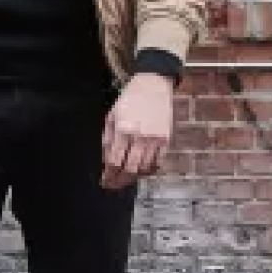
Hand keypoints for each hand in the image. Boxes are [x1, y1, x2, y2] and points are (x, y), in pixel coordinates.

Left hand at [101, 73, 175, 189]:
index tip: (105, 181)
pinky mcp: (166, 139)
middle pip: (129, 169)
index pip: (114, 161)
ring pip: (144, 168)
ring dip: (134, 177)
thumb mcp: (112, 116)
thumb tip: (106, 160)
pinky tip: (141, 171)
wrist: (153, 87)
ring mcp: (155, 139)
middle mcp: (140, 137)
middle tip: (113, 185)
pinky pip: (158, 162)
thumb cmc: (130, 100)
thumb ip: (108, 139)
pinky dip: (149, 170)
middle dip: (120, 181)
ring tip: (126, 179)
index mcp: (123, 130)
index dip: (109, 175)